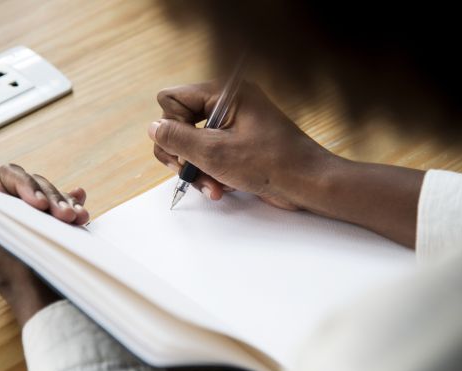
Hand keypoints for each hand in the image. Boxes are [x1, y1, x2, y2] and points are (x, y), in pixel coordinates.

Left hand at [0, 164, 89, 325]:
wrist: (42, 300)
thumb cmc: (11, 275)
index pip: (9, 176)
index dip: (25, 183)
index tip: (38, 204)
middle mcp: (18, 207)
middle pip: (38, 183)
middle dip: (53, 197)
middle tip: (64, 217)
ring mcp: (40, 216)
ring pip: (56, 195)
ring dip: (68, 204)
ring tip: (78, 219)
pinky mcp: (59, 226)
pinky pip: (70, 207)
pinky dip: (77, 207)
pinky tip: (82, 212)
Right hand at [148, 81, 334, 209]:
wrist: (308, 183)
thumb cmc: (272, 163)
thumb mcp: (215, 152)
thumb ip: (177, 139)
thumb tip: (153, 128)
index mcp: (225, 92)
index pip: (171, 99)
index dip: (170, 126)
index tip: (184, 150)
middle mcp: (228, 103)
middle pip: (179, 123)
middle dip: (182, 154)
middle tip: (190, 173)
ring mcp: (233, 124)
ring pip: (192, 143)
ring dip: (196, 169)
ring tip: (212, 187)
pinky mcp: (238, 143)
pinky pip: (209, 154)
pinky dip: (210, 173)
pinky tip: (220, 188)